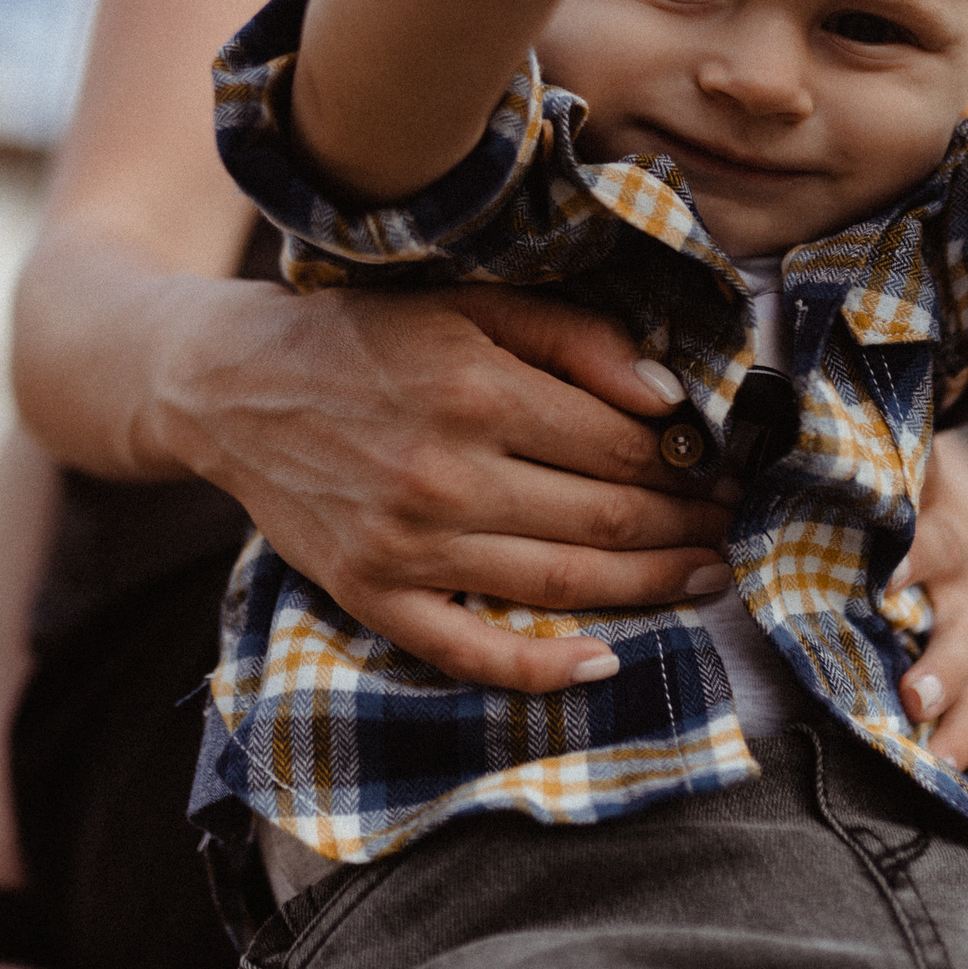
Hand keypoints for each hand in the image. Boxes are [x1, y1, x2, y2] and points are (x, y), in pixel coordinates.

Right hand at [153, 281, 732, 692]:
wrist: (233, 385)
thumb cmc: (367, 335)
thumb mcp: (472, 301)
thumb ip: (575, 337)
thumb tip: (668, 396)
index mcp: (475, 389)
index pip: (619, 443)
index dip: (689, 462)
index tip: (727, 467)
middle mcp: (444, 474)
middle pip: (603, 517)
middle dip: (685, 525)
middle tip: (734, 527)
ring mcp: (406, 545)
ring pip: (561, 583)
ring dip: (649, 586)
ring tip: (706, 577)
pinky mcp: (372, 596)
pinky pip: (469, 652)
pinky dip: (541, 668)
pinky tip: (602, 661)